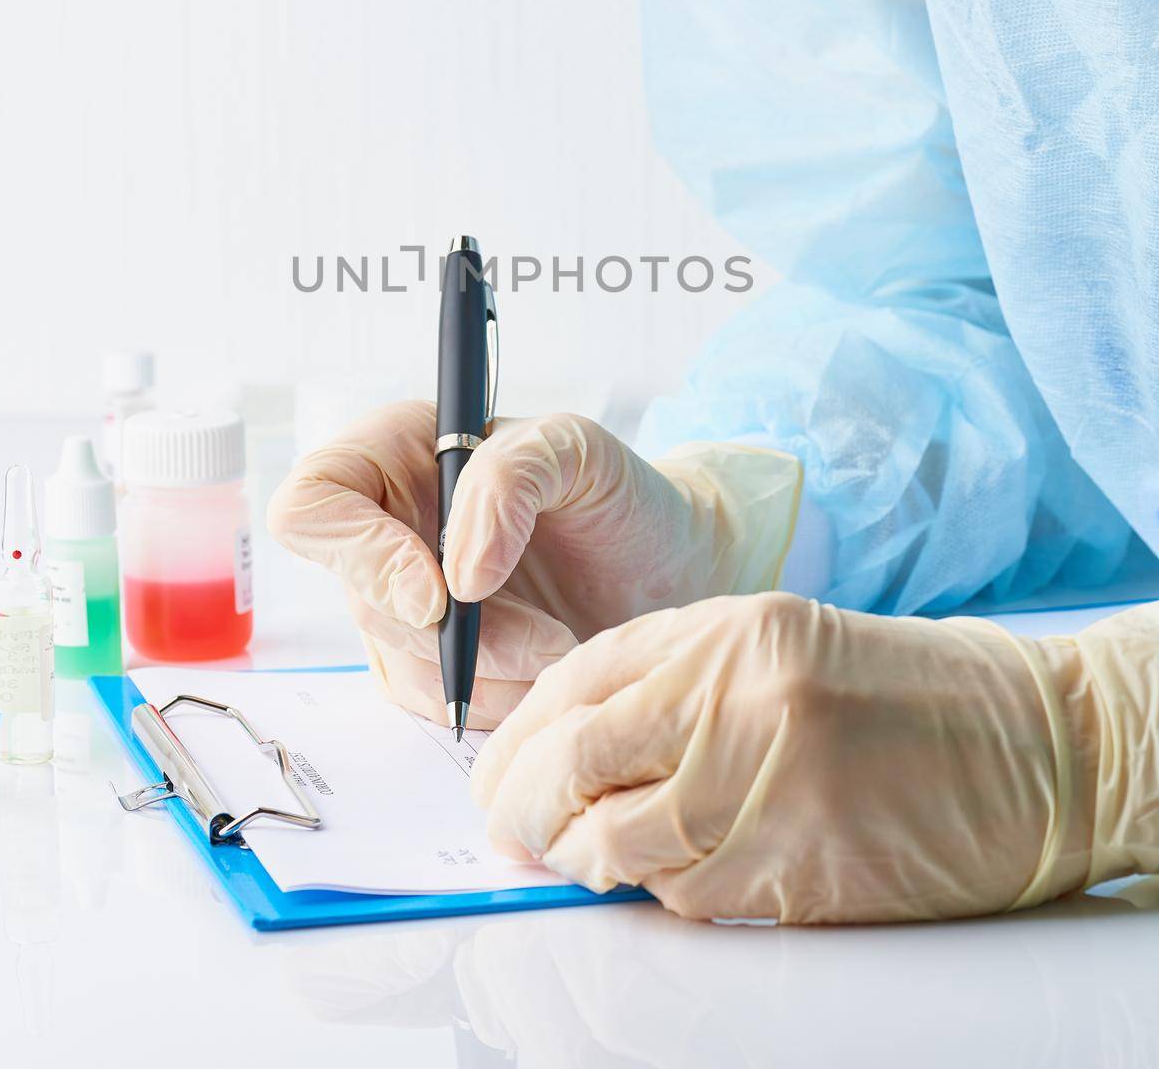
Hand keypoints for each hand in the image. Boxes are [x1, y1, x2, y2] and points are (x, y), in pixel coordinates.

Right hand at [268, 400, 799, 728]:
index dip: (358, 554)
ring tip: (567, 652)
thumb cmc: (621, 493)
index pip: (314, 502)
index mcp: (399, 453)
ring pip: (398, 662)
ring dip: (488, 675)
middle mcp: (387, 527)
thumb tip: (456, 573)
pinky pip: (431, 705)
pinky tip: (550, 678)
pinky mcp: (435, 663)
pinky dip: (495, 702)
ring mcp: (405, 601)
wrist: (671, 567)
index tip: (439, 594)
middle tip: (547, 641)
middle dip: (457, 634)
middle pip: (361, 599)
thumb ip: (509, 478)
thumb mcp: (579, 450)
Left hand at [474, 595, 1158, 922]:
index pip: (578, 680)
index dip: (518, 733)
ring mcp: (768, 794)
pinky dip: (660, 893)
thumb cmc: (908, 689)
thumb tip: (571, 744)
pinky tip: (671, 874)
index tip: (496, 768)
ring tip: (575, 856)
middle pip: (575, 763)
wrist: (1035, 747)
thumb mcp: (778, 641)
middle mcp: (738, 705)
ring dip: (581, 861)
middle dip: (521, 805)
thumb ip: (674, 678)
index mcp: (730, 634)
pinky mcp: (799, 877)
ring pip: (619, 847)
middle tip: (507, 828)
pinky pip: (689, 898)